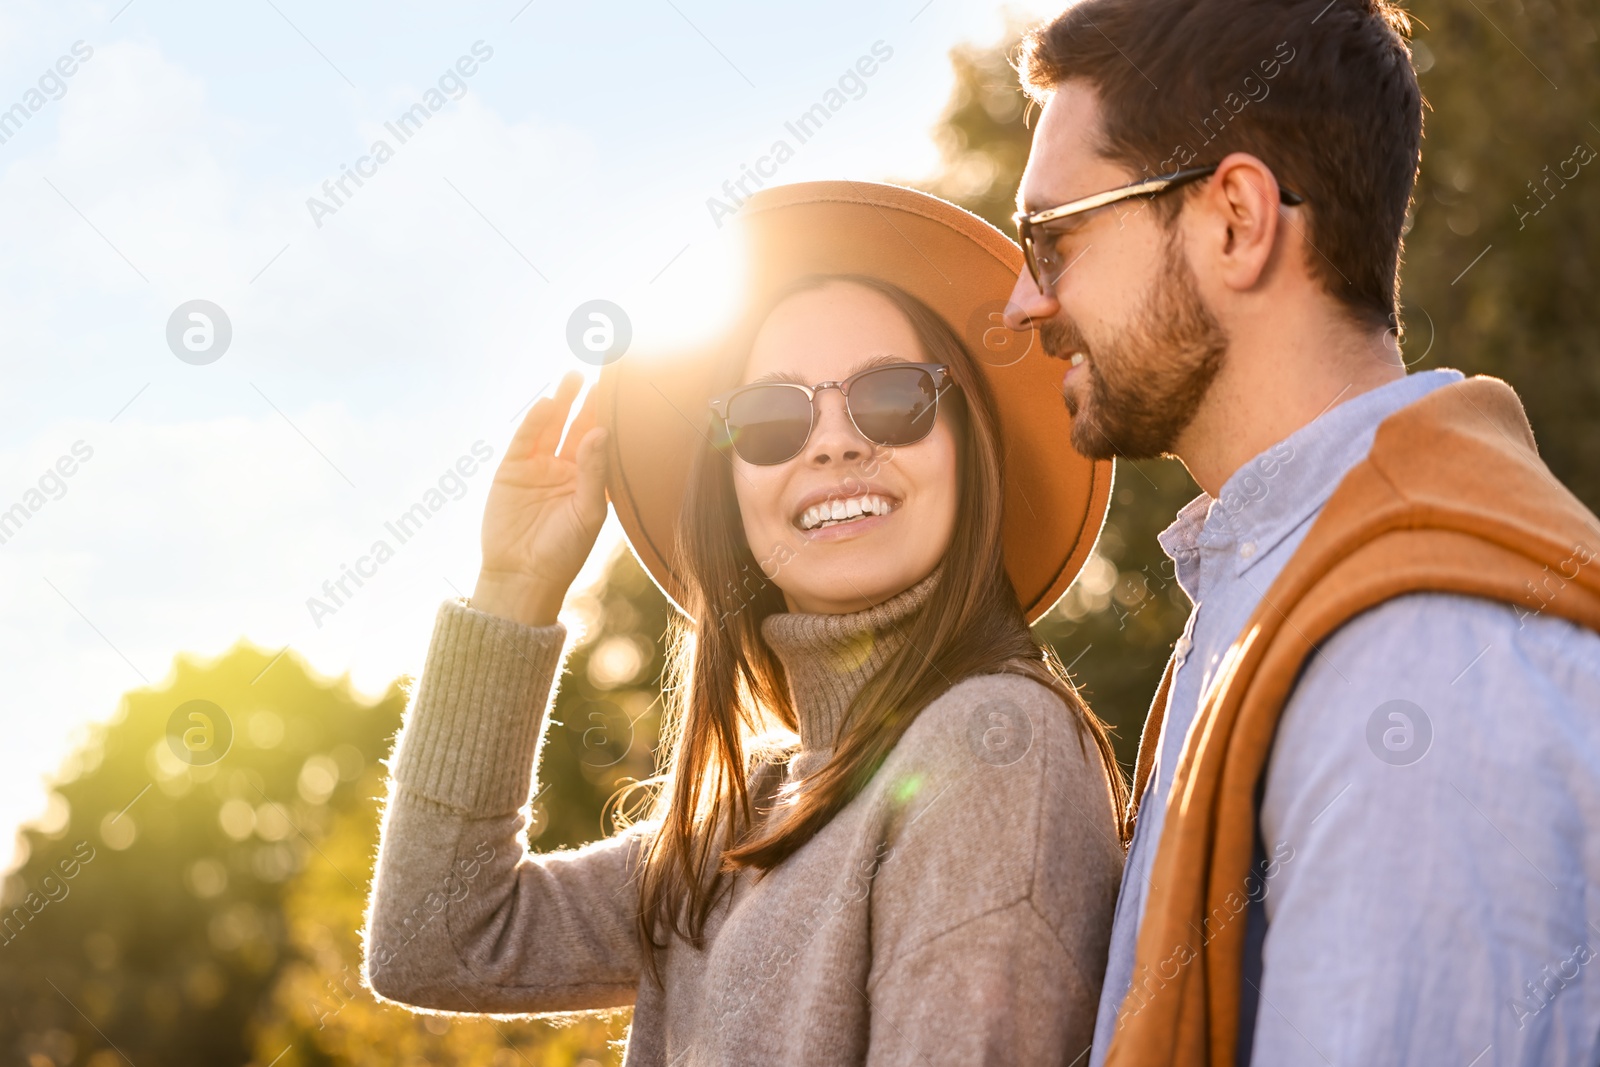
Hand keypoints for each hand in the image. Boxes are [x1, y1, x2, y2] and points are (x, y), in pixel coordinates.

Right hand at [471, 372, 606, 625]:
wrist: (521, 578)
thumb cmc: (563, 553)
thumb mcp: (587, 513)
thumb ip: (594, 472)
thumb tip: (602, 432)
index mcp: (590, 480)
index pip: (603, 440)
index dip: (611, 415)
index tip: (626, 390)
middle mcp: (565, 468)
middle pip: (578, 425)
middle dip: (588, 399)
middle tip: (601, 371)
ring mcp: (537, 467)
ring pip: (551, 426)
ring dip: (561, 402)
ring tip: (573, 376)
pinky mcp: (511, 470)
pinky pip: (525, 440)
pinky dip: (534, 421)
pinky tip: (547, 403)